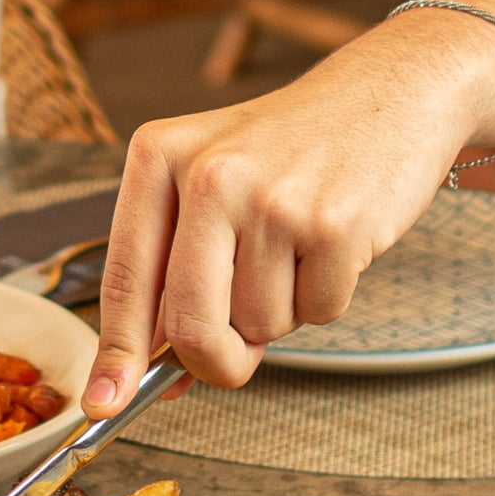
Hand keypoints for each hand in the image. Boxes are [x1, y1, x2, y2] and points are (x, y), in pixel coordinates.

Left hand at [82, 11, 494, 413]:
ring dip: (283, 308)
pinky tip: (333, 239)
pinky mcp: (332, 224)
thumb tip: (151, 375)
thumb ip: (177, 269)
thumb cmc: (292, 147)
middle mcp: (207, 173)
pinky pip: (318, 314)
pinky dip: (328, 294)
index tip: (103, 404)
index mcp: (158, 156)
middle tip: (238, 359)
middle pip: (190, 325)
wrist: (391, 91)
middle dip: (216, 362)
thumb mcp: (214, 180)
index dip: (116, 353)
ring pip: (260, 325)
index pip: (126, 278)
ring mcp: (271, 198)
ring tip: (298, 243)